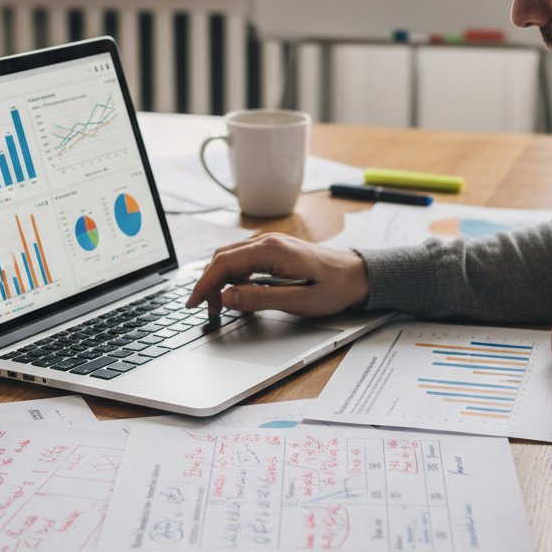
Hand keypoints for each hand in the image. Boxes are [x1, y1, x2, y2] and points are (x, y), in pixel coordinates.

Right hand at [186, 234, 369, 318]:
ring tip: (219, 306)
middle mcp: (267, 241)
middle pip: (222, 258)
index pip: (224, 263)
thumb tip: (227, 297)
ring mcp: (270, 243)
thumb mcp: (299, 301)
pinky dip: (232, 275)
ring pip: (230, 257)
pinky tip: (236, 293)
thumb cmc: (334, 288)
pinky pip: (243, 259)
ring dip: (219, 280)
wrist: (358, 275)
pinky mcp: (273, 250)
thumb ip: (260, 299)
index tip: (194, 303)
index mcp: (272, 250)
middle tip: (205, 310)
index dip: (204, 284)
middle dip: (208, 284)